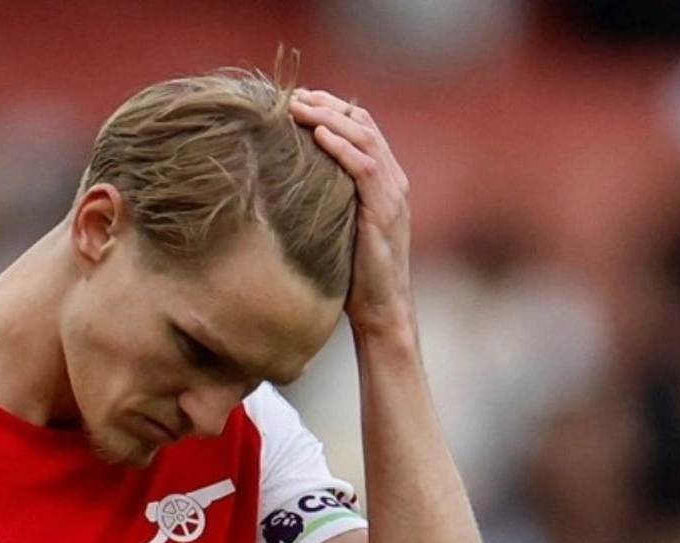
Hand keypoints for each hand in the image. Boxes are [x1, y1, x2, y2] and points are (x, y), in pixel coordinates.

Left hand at [289, 89, 414, 340]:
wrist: (382, 311)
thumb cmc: (354, 276)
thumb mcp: (339, 229)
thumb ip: (328, 203)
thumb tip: (286, 189)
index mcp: (385, 182)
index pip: (363, 128)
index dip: (333, 107)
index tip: (299, 97)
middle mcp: (393, 182)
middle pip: (364, 124)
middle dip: (328, 104)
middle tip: (293, 95)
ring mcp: (391, 196)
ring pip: (365, 138)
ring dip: (330, 117)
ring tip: (299, 106)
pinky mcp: (383, 214)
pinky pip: (365, 169)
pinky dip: (342, 147)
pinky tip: (319, 135)